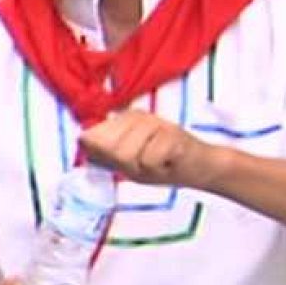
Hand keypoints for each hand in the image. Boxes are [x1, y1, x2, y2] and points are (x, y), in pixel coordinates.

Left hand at [79, 109, 230, 189]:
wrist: (204, 167)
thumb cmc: (164, 164)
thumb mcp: (130, 161)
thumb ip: (105, 152)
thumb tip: (81, 141)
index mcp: (123, 119)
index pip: (90, 138)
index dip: (103, 156)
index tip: (125, 161)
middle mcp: (137, 116)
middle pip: (107, 148)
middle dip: (124, 165)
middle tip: (144, 164)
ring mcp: (155, 122)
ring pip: (126, 155)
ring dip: (143, 168)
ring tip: (158, 163)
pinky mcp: (172, 134)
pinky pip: (148, 160)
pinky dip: (159, 168)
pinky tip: (170, 163)